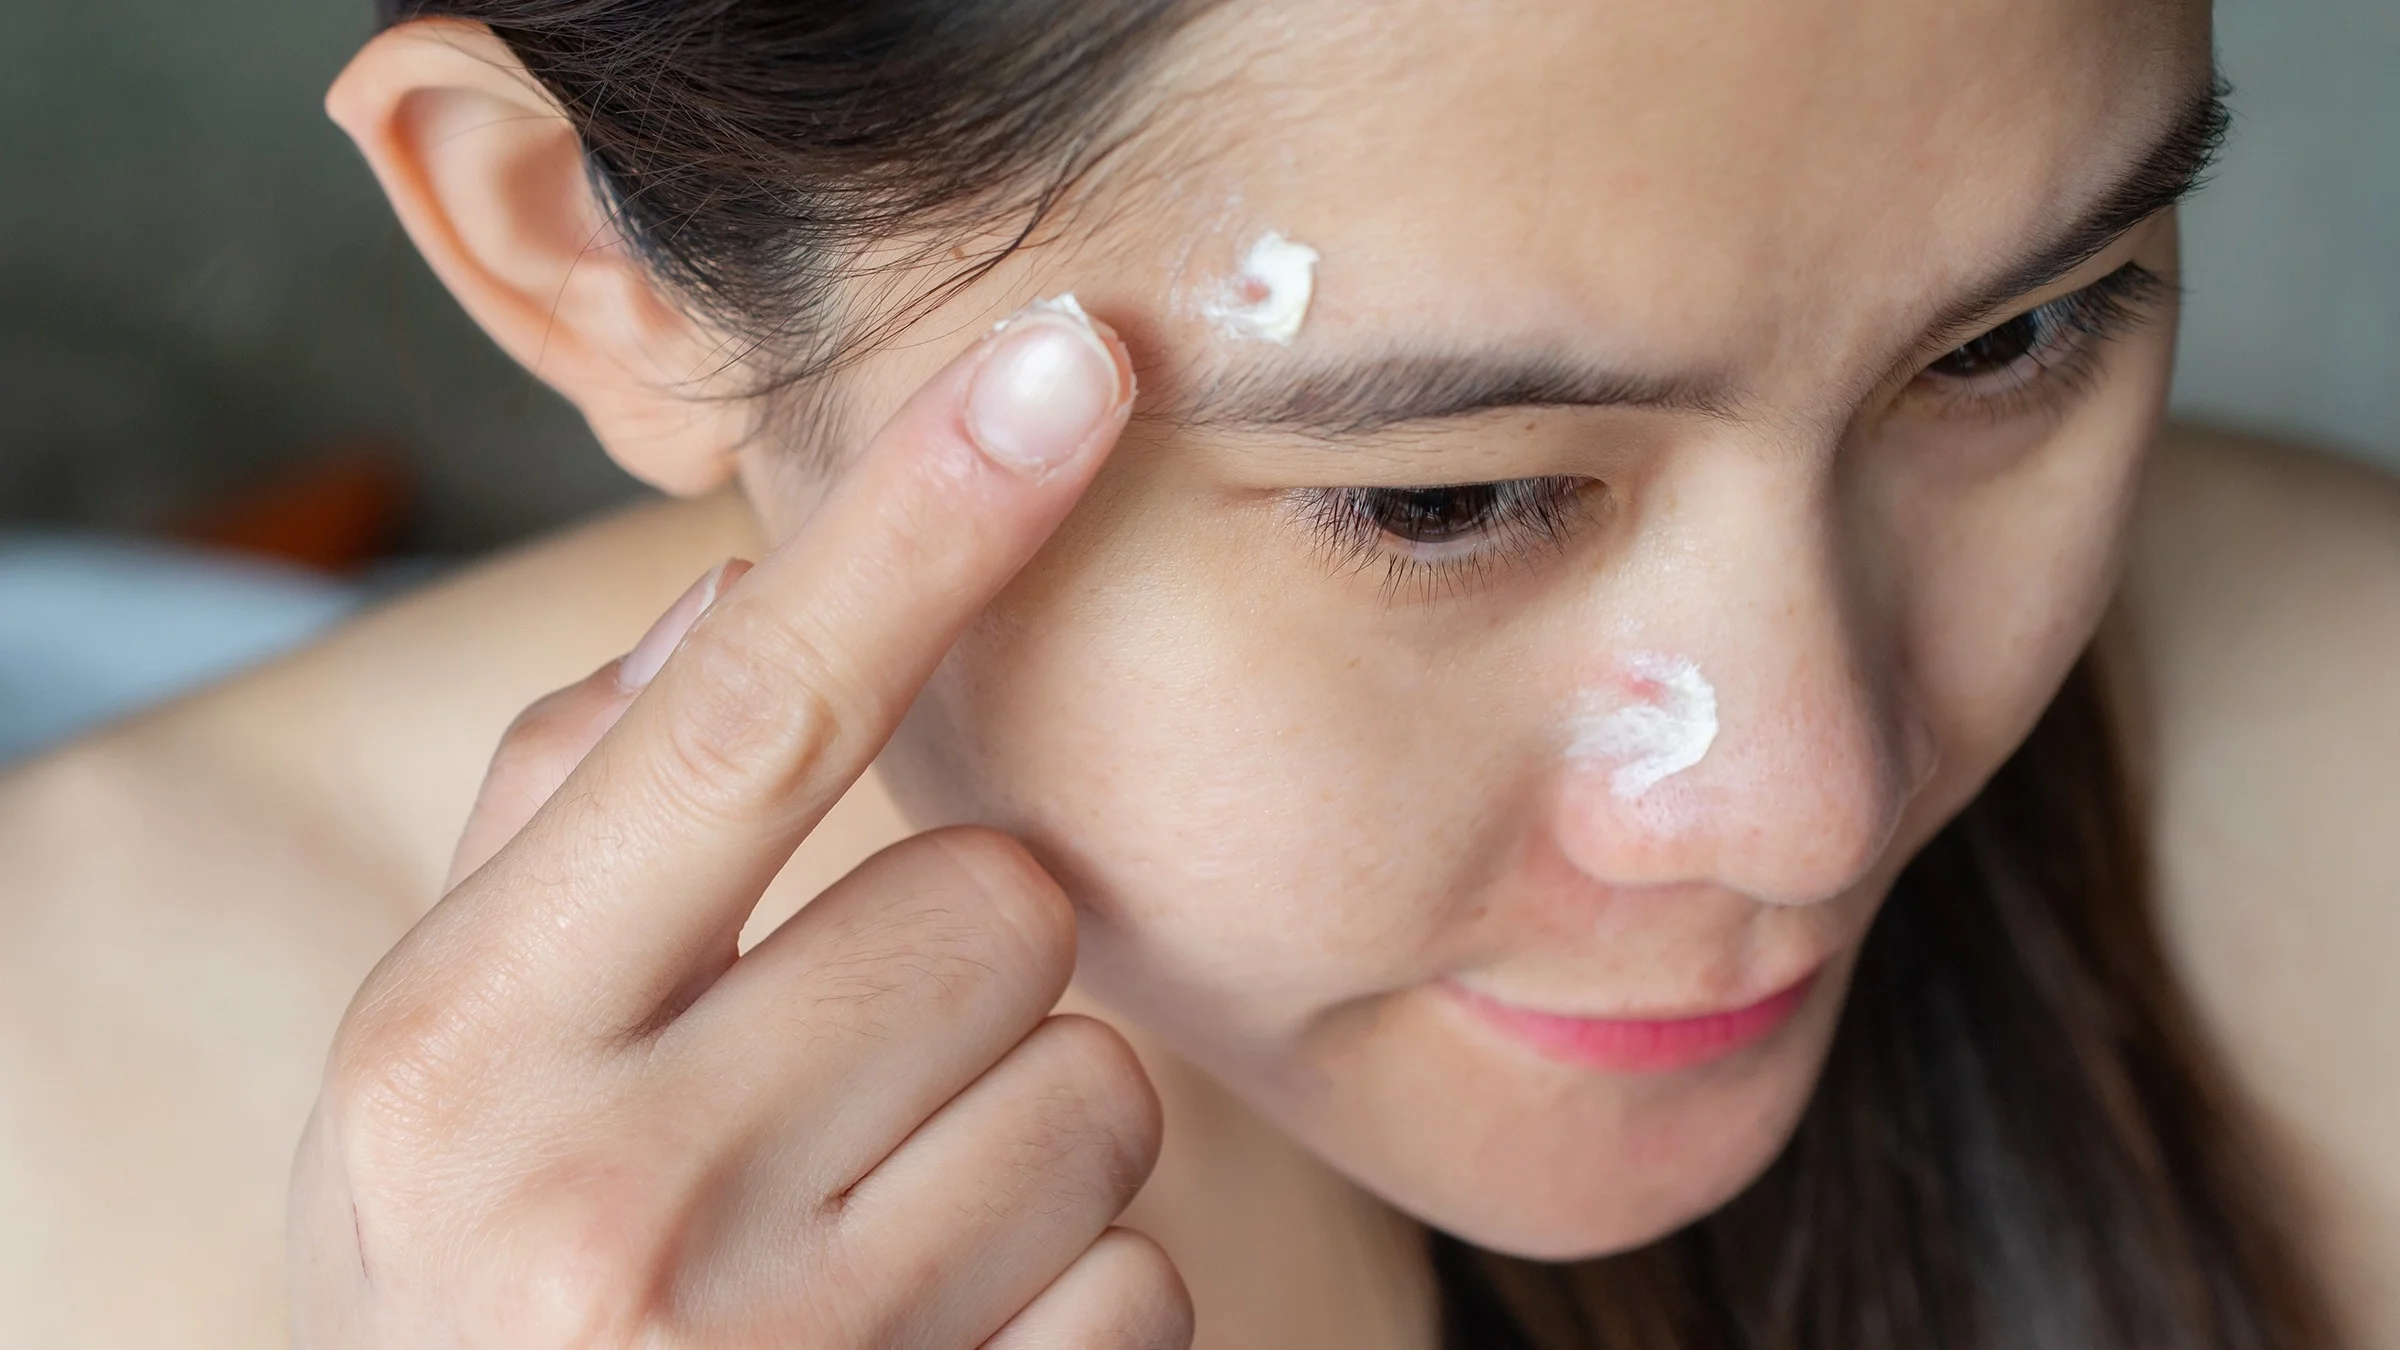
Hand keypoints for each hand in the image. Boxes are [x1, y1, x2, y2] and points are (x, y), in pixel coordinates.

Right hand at [289, 298, 1189, 1348]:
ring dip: (1023, 1139)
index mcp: (464, 1051)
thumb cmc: (481, 1296)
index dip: (922, 524)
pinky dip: (1071, 1303)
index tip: (1073, 364)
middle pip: (996, 905)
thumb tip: (733, 602)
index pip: (742, 716)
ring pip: (1102, 1090)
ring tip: (867, 1237)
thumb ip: (560, 825)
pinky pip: (1147, 1281)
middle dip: (961, 969)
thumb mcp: (439, 1078)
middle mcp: (610, 1203)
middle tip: (838, 1082)